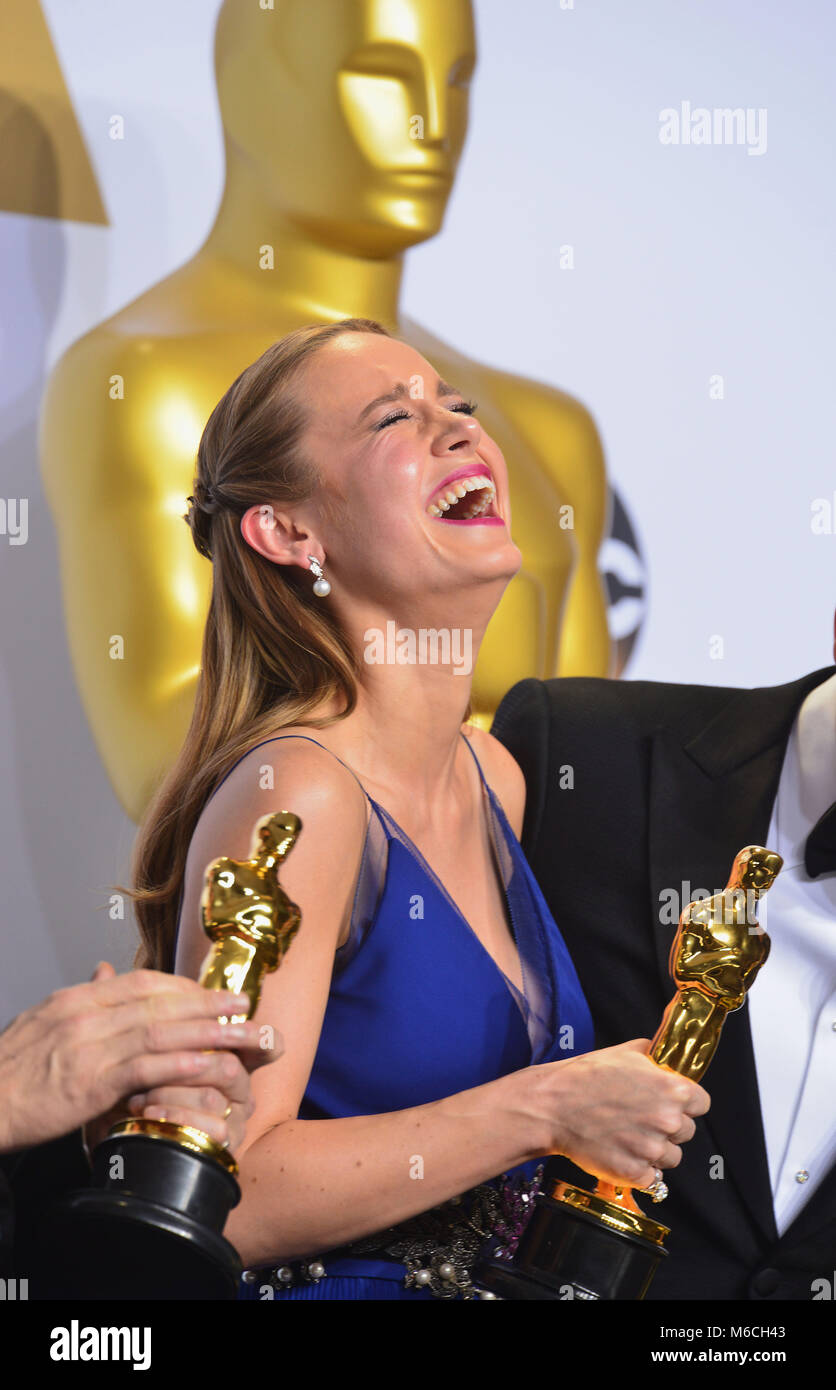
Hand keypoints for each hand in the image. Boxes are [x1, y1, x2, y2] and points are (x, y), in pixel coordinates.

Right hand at [0, 962, 280, 1155]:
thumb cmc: (11, 1069)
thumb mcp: (44, 1020)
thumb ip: (84, 999)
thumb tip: (106, 973)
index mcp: (78, 999)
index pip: (142, 982)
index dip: (184, 987)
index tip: (213, 992)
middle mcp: (86, 1016)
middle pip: (160, 1003)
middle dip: (207, 1003)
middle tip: (244, 1003)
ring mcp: (88, 1048)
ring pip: (160, 1032)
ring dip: (206, 1031)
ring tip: (241, 1033)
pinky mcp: (89, 1084)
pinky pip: (144, 1069)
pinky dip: (178, 1065)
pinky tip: (206, 1065)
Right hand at [527, 1038, 709, 1189]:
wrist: (552, 1106)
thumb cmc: (585, 1077)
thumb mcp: (625, 1052)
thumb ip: (654, 1056)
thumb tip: (667, 1058)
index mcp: (673, 1090)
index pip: (702, 1104)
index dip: (687, 1104)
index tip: (672, 1104)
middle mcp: (668, 1121)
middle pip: (687, 1131)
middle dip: (668, 1127)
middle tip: (641, 1119)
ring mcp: (652, 1150)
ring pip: (671, 1157)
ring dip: (655, 1151)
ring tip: (628, 1136)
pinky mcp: (635, 1173)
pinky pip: (652, 1178)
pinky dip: (639, 1170)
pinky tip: (621, 1152)